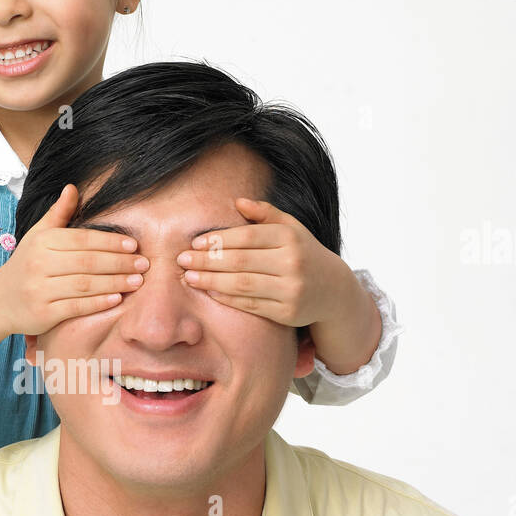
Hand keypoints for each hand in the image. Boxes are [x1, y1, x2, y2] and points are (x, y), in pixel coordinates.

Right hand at [0, 184, 148, 335]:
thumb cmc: (26, 264)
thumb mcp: (38, 235)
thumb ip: (58, 213)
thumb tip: (73, 187)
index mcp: (42, 241)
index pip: (82, 239)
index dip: (109, 242)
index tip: (133, 245)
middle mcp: (39, 264)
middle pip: (87, 262)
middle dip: (119, 262)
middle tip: (143, 264)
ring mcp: (40, 290)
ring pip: (84, 285)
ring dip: (114, 283)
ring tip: (137, 281)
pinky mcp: (42, 313)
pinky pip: (75, 307)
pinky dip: (97, 303)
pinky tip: (116, 299)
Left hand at [174, 197, 349, 326]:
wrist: (333, 289)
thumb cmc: (303, 253)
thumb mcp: (291, 228)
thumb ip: (265, 214)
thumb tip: (238, 202)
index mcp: (290, 237)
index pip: (247, 237)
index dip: (218, 240)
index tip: (195, 243)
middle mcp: (292, 263)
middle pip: (240, 261)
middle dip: (207, 261)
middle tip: (182, 260)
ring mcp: (291, 289)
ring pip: (242, 285)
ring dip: (211, 281)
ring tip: (189, 277)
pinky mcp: (287, 313)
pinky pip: (251, 305)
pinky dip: (227, 299)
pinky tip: (210, 291)